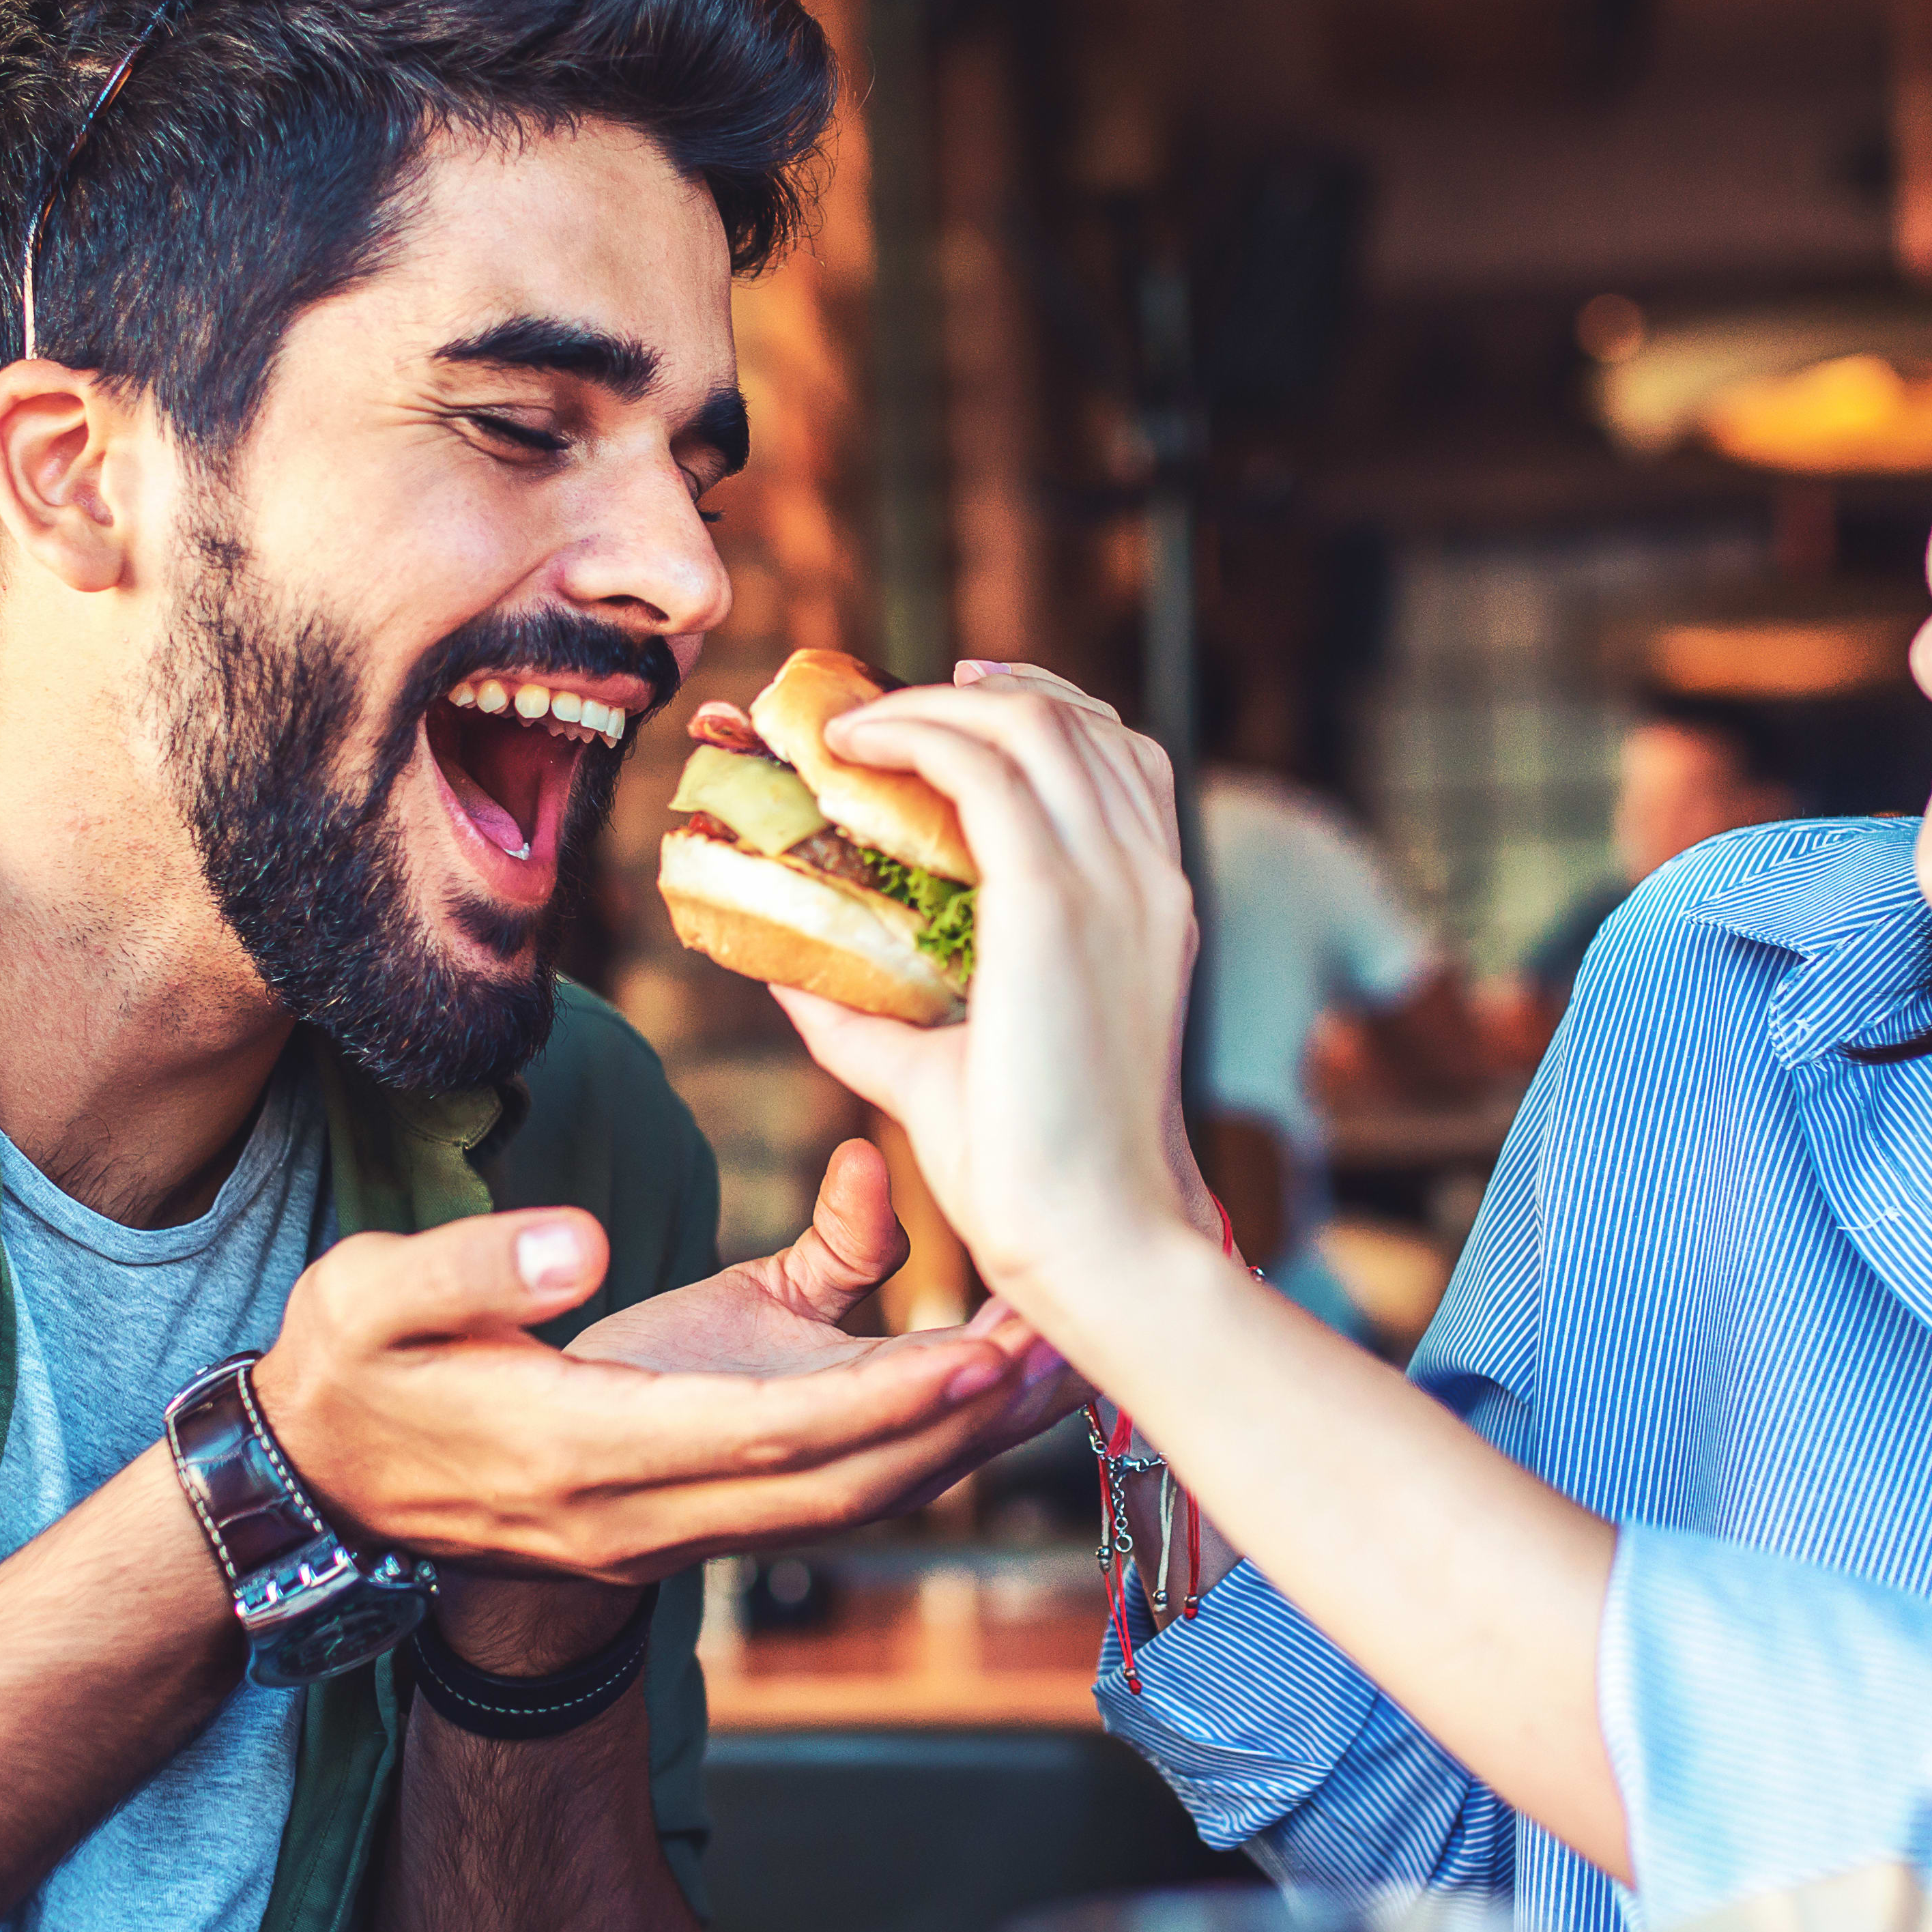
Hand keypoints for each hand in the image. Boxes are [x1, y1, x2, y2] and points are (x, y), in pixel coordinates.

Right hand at [252, 1167, 1069, 1595]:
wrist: (334, 1486)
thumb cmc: (356, 1371)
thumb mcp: (373, 1297)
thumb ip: (473, 1268)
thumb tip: (581, 1247)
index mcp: (577, 1445)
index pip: (759, 1432)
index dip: (878, 1399)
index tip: (976, 1350)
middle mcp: (643, 1508)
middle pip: (839, 1483)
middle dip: (963, 1426)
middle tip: (1075, 1345)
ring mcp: (673, 1525)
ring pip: (847, 1502)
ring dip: (958, 1446)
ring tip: (1063, 1362)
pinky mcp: (692, 1514)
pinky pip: (826, 1497)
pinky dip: (914, 1453)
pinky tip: (982, 1395)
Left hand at [772, 673, 1210, 1363]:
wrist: (1093, 1237)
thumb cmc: (1030, 1170)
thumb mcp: (940, 1063)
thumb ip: (869, 1011)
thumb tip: (781, 965)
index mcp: (1150, 907)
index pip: (1118, 757)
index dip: (1033, 712)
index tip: (946, 709)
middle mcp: (1146, 878)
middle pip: (1076, 720)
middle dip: (973, 694)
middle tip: (878, 713)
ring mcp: (1111, 882)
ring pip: (1033, 723)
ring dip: (932, 705)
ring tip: (849, 729)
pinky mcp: (1054, 901)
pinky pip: (982, 768)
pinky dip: (912, 736)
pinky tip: (849, 753)